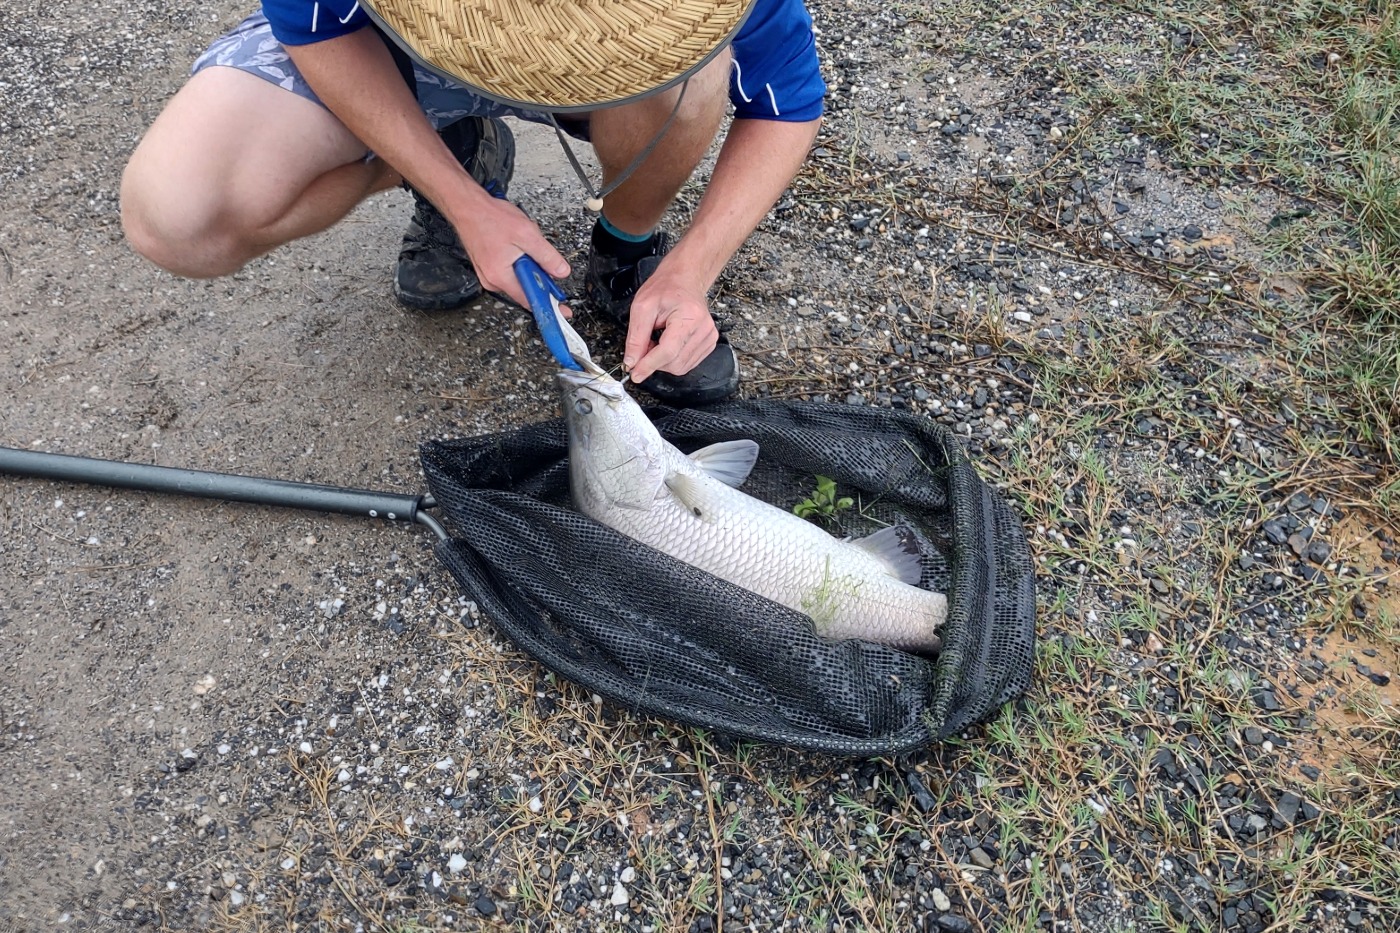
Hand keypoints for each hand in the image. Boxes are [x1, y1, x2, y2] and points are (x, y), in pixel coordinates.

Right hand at [451, 192, 570, 312]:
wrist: (467, 206)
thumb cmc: (489, 217)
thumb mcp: (527, 234)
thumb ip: (546, 256)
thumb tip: (561, 271)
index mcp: (500, 276)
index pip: (530, 300)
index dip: (550, 305)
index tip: (563, 311)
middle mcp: (492, 280)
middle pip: (526, 289)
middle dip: (538, 274)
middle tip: (540, 256)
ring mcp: (488, 275)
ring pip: (519, 279)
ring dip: (528, 265)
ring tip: (521, 242)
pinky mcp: (488, 268)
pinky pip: (510, 272)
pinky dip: (519, 262)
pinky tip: (515, 244)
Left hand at [623, 264, 717, 382]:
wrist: (684, 280)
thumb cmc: (666, 288)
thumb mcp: (642, 307)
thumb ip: (636, 338)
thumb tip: (632, 362)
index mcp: (689, 316)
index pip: (668, 351)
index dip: (649, 365)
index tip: (635, 374)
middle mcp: (704, 329)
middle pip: (675, 363)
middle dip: (654, 361)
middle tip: (644, 346)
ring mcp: (709, 337)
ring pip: (681, 367)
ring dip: (663, 361)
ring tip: (656, 341)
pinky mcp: (709, 343)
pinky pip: (687, 363)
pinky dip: (672, 360)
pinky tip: (667, 344)